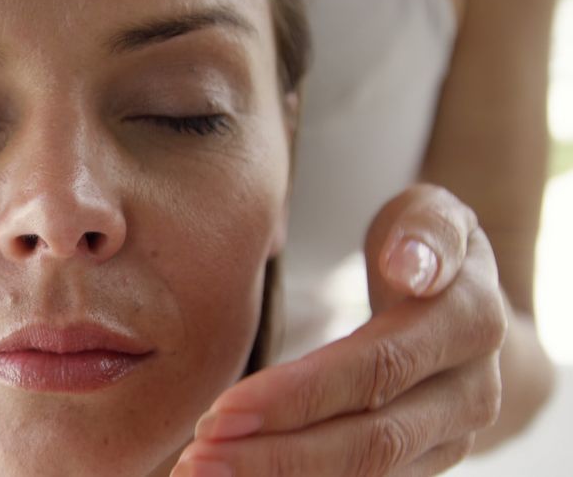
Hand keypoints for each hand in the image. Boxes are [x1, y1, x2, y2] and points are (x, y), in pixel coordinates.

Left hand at [173, 184, 507, 475]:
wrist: (468, 314)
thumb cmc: (420, 251)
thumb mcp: (429, 215)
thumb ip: (426, 228)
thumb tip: (410, 265)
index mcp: (467, 324)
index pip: (376, 369)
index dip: (298, 394)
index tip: (222, 410)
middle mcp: (470, 395)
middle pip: (370, 442)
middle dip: (276, 456)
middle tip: (197, 458)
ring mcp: (450, 440)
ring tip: (202, 473)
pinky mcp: (424, 465)